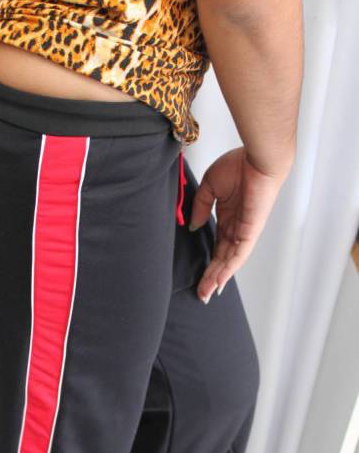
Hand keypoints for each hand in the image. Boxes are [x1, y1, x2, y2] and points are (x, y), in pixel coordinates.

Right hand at [189, 147, 291, 302]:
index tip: (199, 276)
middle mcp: (237, 227)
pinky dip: (229, 268)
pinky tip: (219, 281)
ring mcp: (245, 231)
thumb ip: (201, 207)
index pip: (217, 247)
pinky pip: (239, 254)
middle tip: (201, 294)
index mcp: (228, 217)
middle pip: (223, 259)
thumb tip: (193, 226)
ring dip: (218, 278)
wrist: (258, 158)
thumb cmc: (239, 165)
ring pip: (230, 261)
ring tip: (206, 293)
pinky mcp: (251, 230)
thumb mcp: (210, 186)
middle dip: (211, 277)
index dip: (209, 263)